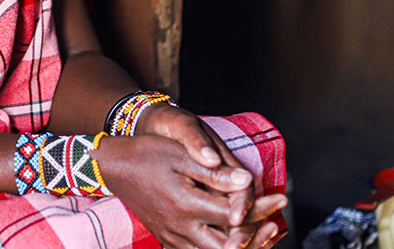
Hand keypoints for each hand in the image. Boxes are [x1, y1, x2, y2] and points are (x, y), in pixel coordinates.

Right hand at [95, 133, 270, 248]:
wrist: (113, 166)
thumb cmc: (146, 154)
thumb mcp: (180, 155)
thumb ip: (214, 173)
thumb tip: (247, 182)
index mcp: (186, 204)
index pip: (234, 215)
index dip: (261, 209)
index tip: (280, 198)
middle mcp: (180, 227)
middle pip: (228, 245)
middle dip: (256, 237)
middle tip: (274, 224)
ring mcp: (172, 237)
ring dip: (240, 246)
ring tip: (261, 233)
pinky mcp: (167, 239)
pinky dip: (218, 248)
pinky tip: (232, 239)